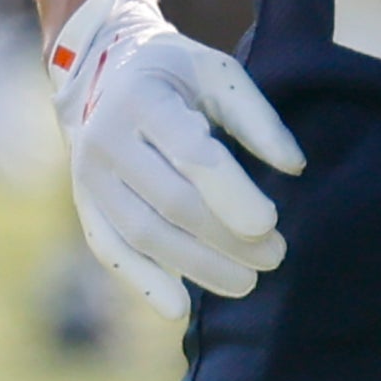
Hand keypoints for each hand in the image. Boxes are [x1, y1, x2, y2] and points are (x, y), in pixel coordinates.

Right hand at [49, 0, 301, 320]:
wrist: (101, 72)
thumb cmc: (176, 75)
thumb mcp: (219, 74)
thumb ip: (258, 119)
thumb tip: (295, 168)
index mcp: (144, 98)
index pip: (190, 154)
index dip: (231, 193)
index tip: (271, 222)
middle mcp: (107, 138)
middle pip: (170, 202)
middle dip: (226, 238)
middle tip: (276, 255)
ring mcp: (88, 175)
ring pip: (142, 233)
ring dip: (197, 266)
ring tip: (248, 282)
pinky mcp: (85, 203)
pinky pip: (110, 249)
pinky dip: (143, 281)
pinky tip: (178, 308)